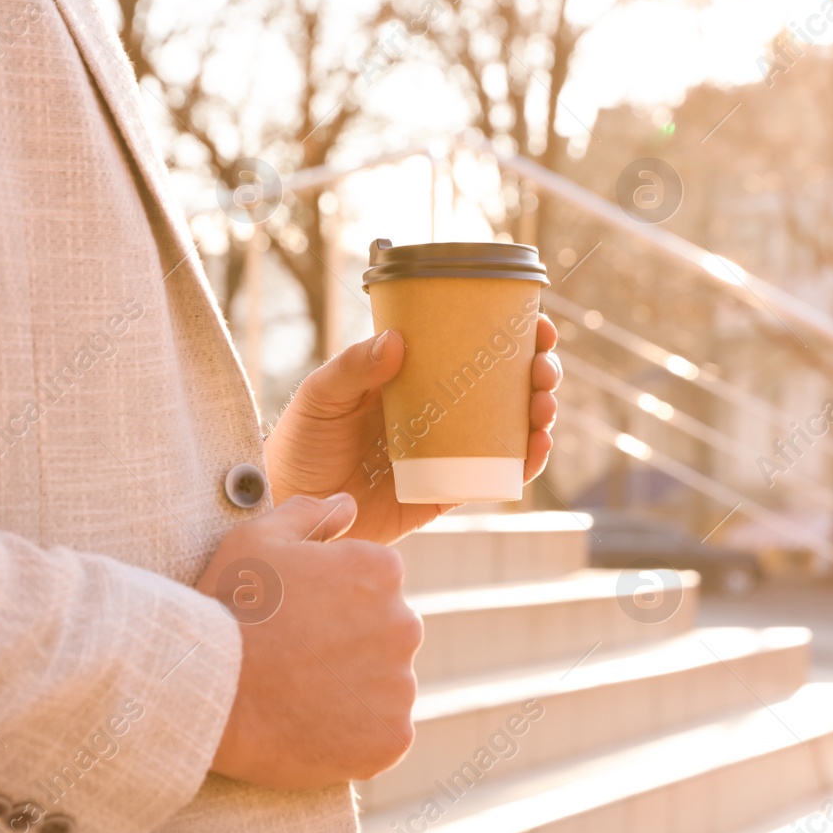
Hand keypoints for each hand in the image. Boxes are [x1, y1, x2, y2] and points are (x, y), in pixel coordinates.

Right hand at [195, 492, 421, 788]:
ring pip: (385, 685)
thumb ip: (309, 514)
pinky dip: (355, 736)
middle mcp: (405, 623)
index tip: (295, 619)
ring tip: (297, 696)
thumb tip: (348, 503)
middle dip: (350, 645)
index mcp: (381, 570)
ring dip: (354, 691)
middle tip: (294, 661)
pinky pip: (383, 734)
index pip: (373, 586)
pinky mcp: (391, 738)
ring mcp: (400, 684)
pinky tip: (310, 727)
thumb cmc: (226, 610)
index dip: (330, 604)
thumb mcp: (255, 540)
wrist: (206, 693)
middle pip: (385, 634)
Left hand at [264, 314, 561, 545]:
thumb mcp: (321, 397)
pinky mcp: (446, 491)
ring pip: (509, 429)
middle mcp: (438, 411)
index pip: (472, 348)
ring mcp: (447, 452)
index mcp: (414, 378)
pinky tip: (537, 448)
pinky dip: (524, 464)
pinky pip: (494, 477)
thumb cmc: (298, 444)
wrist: (287, 507)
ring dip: (539, 415)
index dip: (513, 336)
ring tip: (543, 406)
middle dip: (538, 374)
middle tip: (544, 369)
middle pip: (504, 387)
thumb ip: (352, 369)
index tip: (538, 325)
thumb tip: (397, 342)